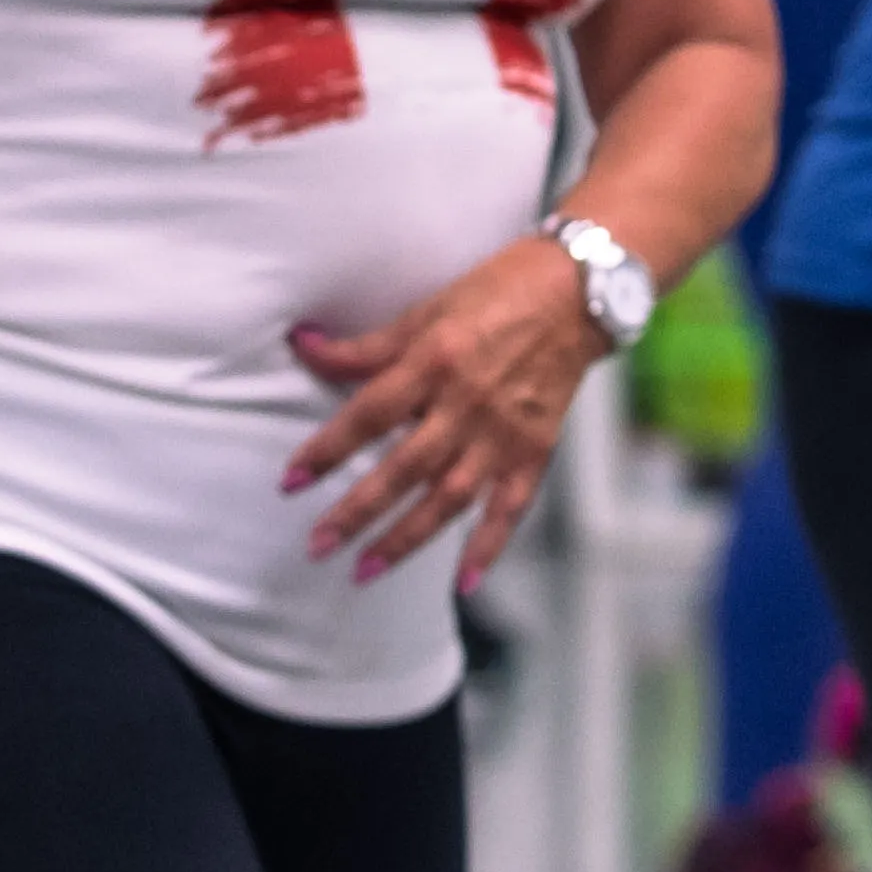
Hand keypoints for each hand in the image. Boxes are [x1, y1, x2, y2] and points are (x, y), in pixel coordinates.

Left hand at [280, 235, 603, 586]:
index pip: (369, 414)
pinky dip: (488, 545)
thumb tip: (303, 346)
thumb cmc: (498, 290)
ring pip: (448, 498)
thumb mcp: (427, 309)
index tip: (291, 481)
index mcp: (435, 361)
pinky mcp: (534, 450)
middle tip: (317, 545)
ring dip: (406, 539)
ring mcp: (503, 433)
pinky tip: (462, 581)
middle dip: (357, 510)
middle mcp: (466, 403)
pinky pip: (510, 507)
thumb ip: (368, 346)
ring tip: (365, 571)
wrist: (580, 294)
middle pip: (403, 468)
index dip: (327, 449)